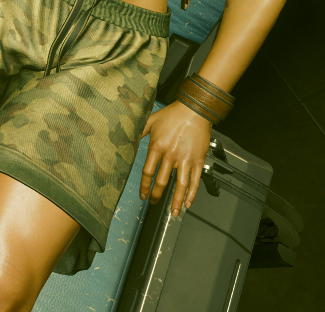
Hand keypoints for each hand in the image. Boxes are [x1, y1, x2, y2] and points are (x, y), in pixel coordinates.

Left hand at [139, 103, 212, 217]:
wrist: (195, 110)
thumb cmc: (172, 114)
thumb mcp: (150, 120)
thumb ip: (139, 131)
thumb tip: (126, 138)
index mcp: (157, 147)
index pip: (147, 172)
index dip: (144, 186)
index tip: (143, 195)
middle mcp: (171, 155)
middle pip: (161, 181)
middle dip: (156, 195)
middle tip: (153, 203)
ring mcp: (185, 159)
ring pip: (180, 185)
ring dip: (176, 201)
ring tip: (173, 213)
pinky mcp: (198, 161)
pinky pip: (195, 181)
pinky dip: (192, 194)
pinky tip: (188, 203)